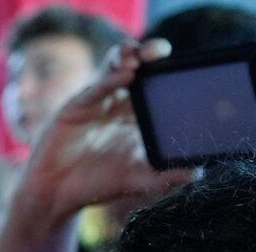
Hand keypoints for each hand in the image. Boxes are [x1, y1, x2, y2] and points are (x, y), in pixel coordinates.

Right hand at [21, 42, 192, 225]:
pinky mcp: (77, 106)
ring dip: (129, 56)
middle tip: (161, 52)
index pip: (159, 83)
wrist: (57, 196)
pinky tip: (126, 74)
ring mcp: (98, 101)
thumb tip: (198, 173)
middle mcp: (120, 102)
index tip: (187, 66)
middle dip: (151, 52)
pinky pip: (96, 86)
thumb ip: (166, 177)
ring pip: (115, 66)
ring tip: (141, 58)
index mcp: (139, 115)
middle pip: (140, 66)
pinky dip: (110, 78)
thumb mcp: (138, 180)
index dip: (170, 69)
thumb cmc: (96, 185)